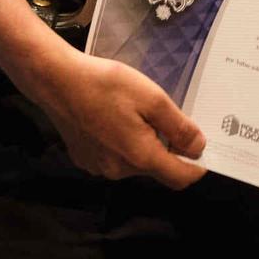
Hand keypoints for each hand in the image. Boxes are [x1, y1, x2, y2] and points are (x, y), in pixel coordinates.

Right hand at [20, 50, 206, 187]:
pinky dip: (121, 143)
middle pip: (157, 169)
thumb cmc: (105, 85)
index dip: (196, 166)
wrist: (55, 80)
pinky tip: (112, 117)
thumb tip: (198, 149)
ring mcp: (99, 168)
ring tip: (134, 112)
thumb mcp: (151, 98)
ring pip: (134, 163)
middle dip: (167, 148)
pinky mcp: (84, 159)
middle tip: (164, 115)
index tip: (202, 148)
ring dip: (143, 144)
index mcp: (140, 157)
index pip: (180, 179)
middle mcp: (120, 171)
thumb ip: (178, 127)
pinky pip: (114, 158)